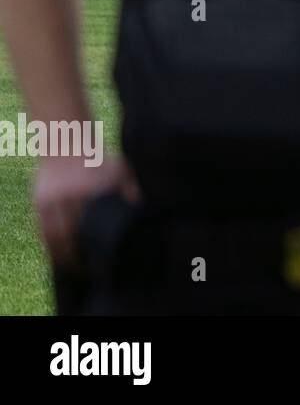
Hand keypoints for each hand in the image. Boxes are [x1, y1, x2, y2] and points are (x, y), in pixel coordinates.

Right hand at [32, 155, 137, 269]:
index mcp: (95, 191)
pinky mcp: (40, 203)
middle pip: (76, 236)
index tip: (106, 260)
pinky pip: (44, 231)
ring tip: (74, 268)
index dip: (99, 245)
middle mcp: (73, 197)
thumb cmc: (99, 161)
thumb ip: (133, 190)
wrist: (67, 145)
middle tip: (91, 268)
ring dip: (64, 255)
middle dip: (82, 254)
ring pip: (57, 237)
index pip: (96, 227)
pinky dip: (50, 245)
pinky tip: (59, 254)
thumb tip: (146, 210)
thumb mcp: (121, 170)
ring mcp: (54, 201)